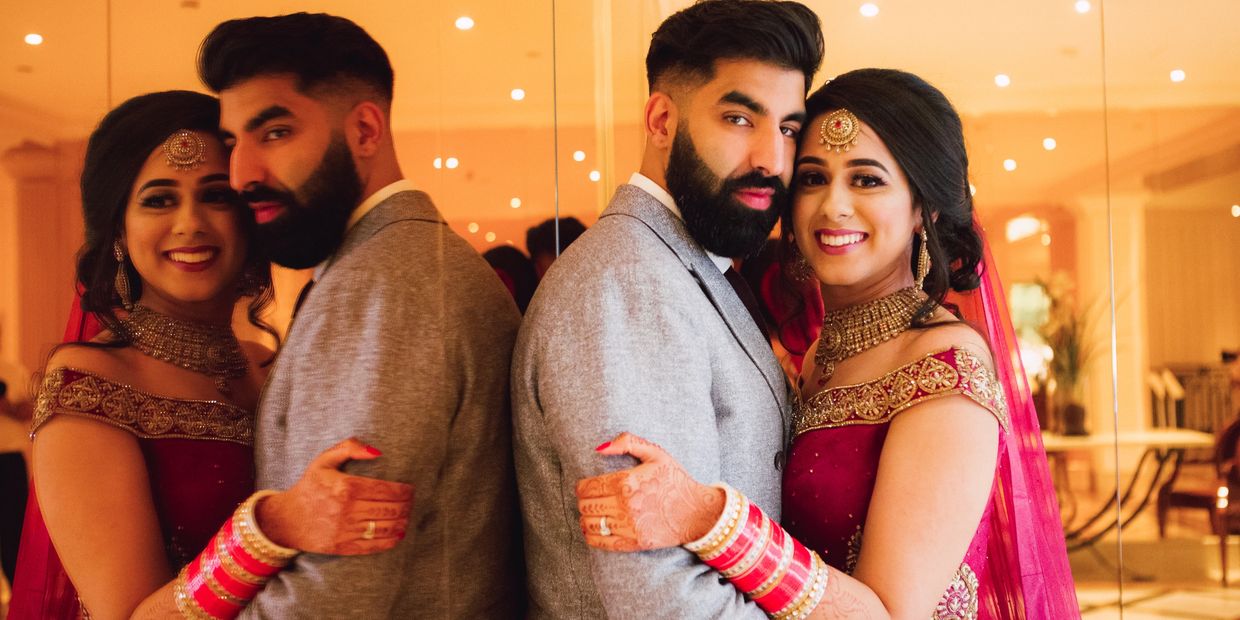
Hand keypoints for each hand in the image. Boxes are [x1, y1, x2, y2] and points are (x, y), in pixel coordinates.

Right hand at [256, 437, 413, 554]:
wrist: (286, 520)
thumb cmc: (309, 487)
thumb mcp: (323, 461)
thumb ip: (349, 448)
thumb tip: (377, 451)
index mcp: (345, 487)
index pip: (386, 489)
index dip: (404, 490)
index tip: (411, 489)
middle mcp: (347, 510)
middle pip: (390, 509)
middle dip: (406, 505)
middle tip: (411, 502)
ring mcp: (345, 531)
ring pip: (385, 527)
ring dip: (402, 522)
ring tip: (407, 516)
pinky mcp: (343, 547)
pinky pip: (374, 545)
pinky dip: (391, 540)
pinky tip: (398, 534)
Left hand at [575, 432, 724, 551]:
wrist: (698, 512)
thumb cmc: (676, 480)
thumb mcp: (656, 454)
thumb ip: (628, 443)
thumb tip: (599, 448)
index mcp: (627, 483)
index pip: (588, 487)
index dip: (581, 486)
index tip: (584, 486)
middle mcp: (625, 506)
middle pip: (586, 505)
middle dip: (583, 501)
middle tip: (588, 499)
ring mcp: (629, 527)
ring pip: (590, 524)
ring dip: (585, 518)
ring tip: (591, 513)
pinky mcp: (634, 543)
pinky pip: (601, 542)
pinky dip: (591, 536)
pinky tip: (593, 529)